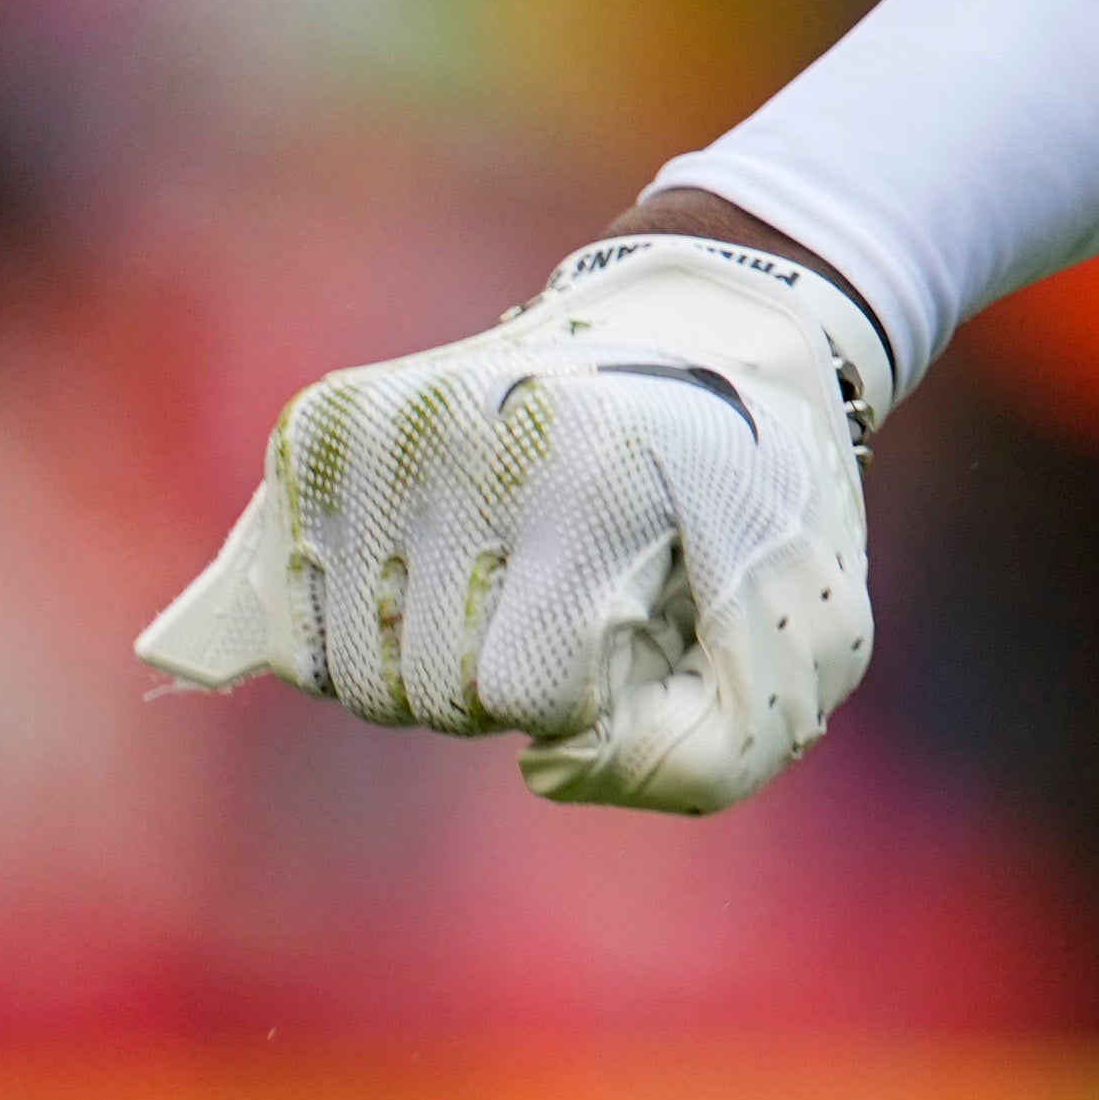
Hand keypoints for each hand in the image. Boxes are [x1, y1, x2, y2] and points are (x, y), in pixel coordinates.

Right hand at [135, 234, 892, 811]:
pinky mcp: (327, 423)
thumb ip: (720, 744)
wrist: (710, 330)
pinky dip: (353, 626)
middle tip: (558, 619)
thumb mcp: (806, 624)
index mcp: (599, 475)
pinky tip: (425, 578)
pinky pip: (292, 606)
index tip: (625, 632)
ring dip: (421, 669)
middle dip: (497, 692)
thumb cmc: (756, 501)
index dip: (577, 697)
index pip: (521, 687)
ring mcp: (389, 422)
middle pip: (422, 686)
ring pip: (344, 662)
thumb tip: (548, 768)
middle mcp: (476, 435)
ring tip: (498, 599)